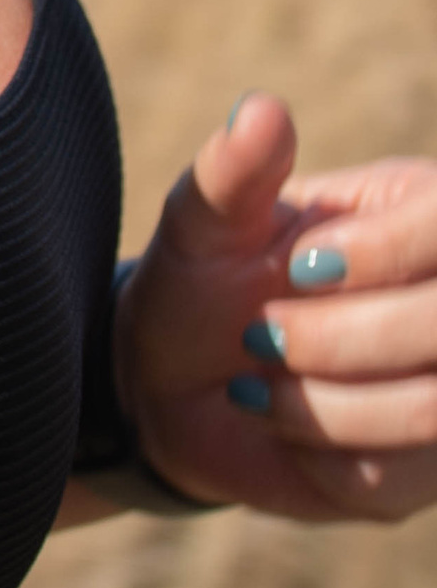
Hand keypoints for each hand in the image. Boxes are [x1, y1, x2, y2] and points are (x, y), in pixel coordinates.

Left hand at [114, 97, 436, 523]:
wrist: (175, 386)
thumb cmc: (205, 282)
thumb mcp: (204, 225)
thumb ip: (234, 172)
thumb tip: (261, 112)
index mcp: (424, 217)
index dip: (380, 254)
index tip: (296, 267)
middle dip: (337, 339)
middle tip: (256, 337)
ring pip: (428, 411)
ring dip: (320, 403)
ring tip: (254, 384)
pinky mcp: (421, 471)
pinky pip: (387, 474)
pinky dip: (314, 454)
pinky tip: (275, 421)